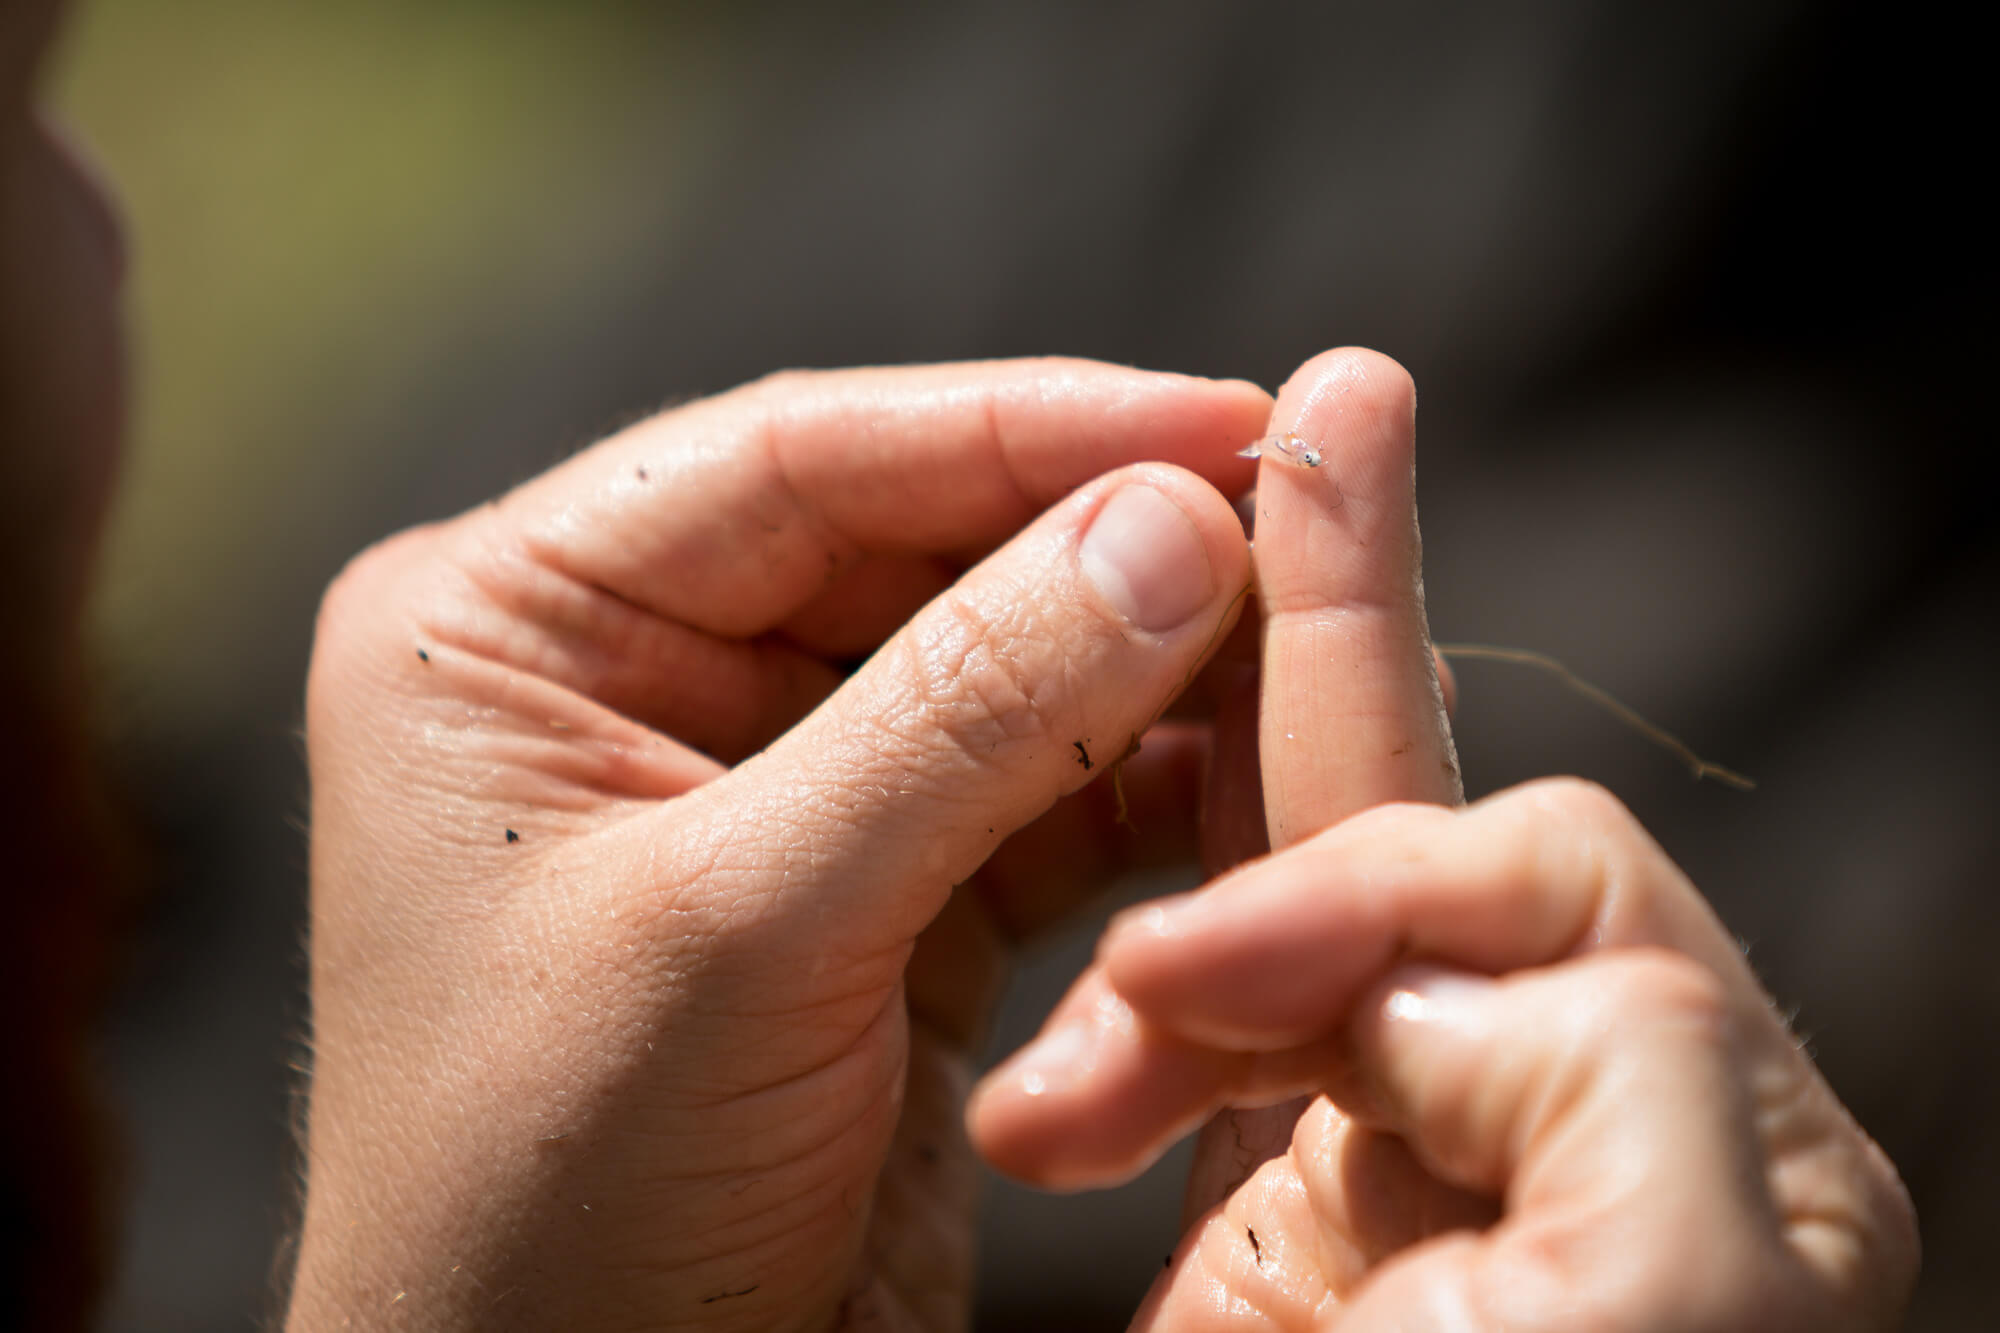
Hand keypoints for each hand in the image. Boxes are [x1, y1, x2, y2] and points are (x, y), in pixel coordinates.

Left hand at [288, 360, 1270, 1329]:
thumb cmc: (561, 1202)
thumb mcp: (748, 931)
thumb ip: (967, 712)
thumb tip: (1176, 520)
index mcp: (510, 627)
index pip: (803, 459)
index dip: (1029, 426)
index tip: (1229, 419)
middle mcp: (629, 679)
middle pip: (916, 552)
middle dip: (1110, 551)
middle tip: (1302, 522)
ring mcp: (757, 791)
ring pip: (995, 673)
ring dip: (1151, 673)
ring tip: (1317, 647)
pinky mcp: (866, 902)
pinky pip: (1030, 802)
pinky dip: (1145, 795)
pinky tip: (1255, 777)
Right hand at [969, 352, 1917, 1329]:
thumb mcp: (1657, 1293)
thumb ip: (1619, 1066)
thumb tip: (1414, 958)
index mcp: (1699, 1124)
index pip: (1531, 877)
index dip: (1355, 894)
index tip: (1199, 997)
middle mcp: (1573, 1107)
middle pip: (1432, 814)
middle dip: (1333, 632)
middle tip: (1310, 422)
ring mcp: (1420, 1145)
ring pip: (1296, 906)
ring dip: (1159, 938)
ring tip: (1074, 1057)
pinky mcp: (1299, 1199)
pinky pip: (1212, 1026)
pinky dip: (1116, 1043)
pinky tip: (1051, 1114)